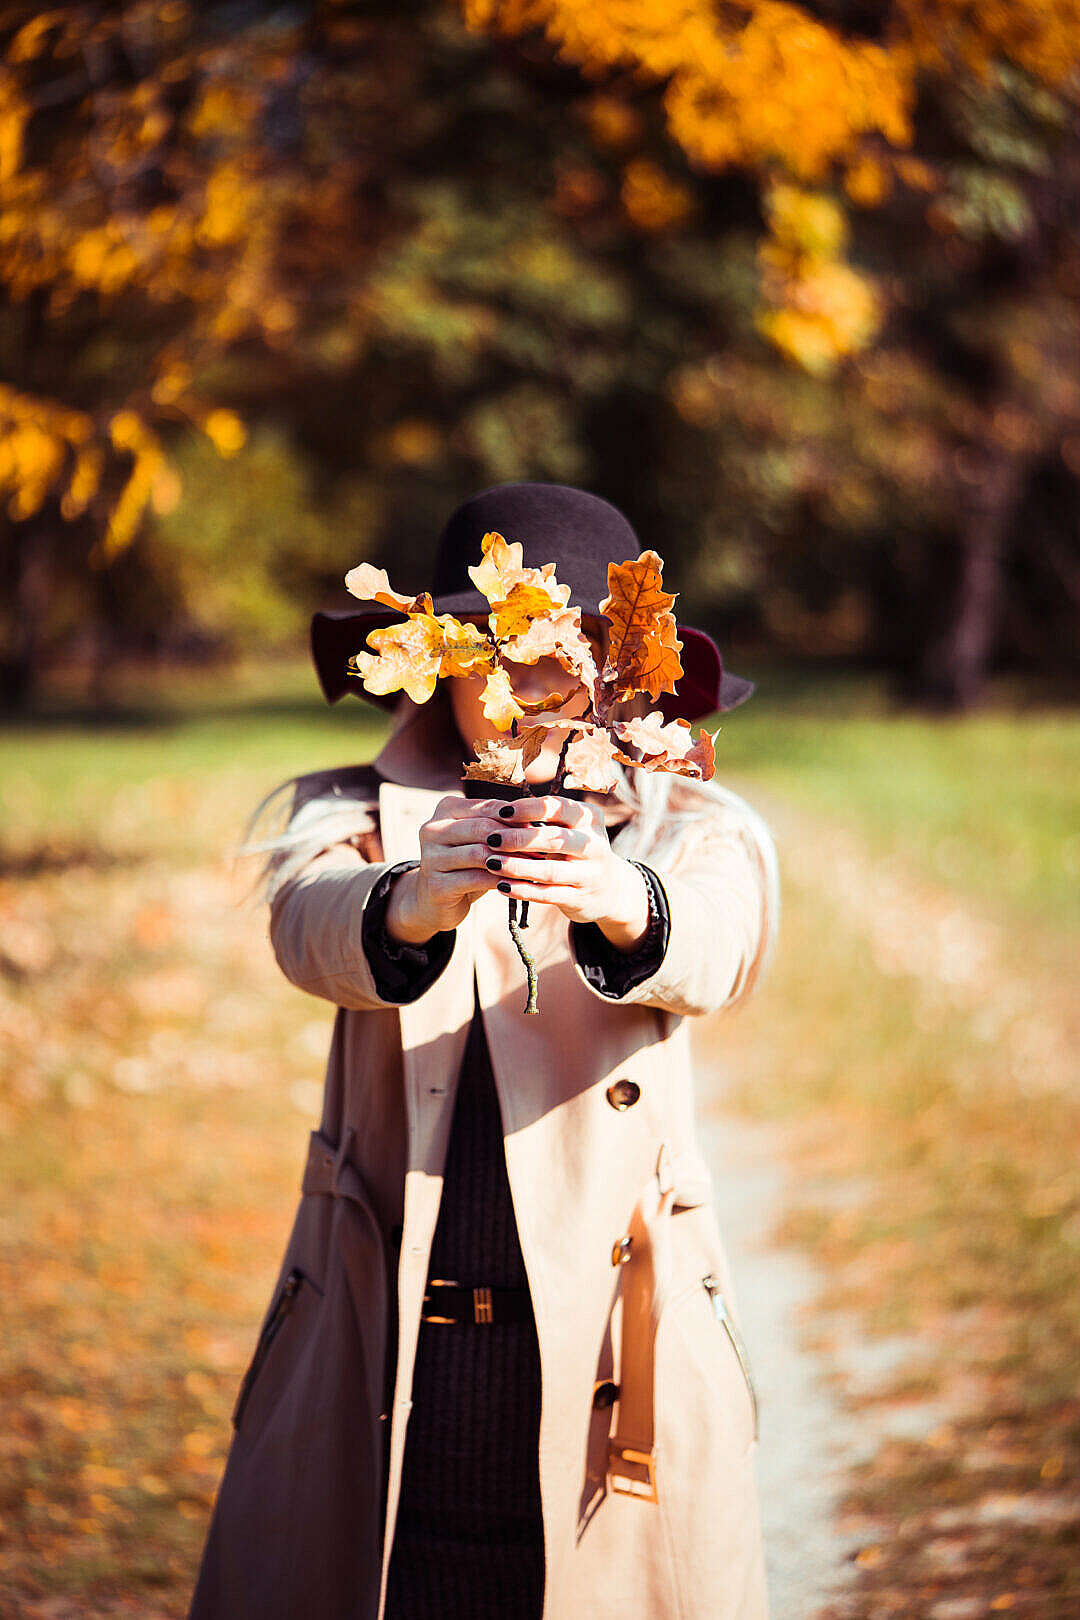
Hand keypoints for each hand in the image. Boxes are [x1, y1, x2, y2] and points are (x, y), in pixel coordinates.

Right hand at [384, 793, 531, 944]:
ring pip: (479, 854)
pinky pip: (475, 879)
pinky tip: (518, 884)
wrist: (433, 899)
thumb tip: (537, 822)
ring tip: (534, 867)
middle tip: (542, 849)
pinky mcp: (436, 884)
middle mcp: (433, 829)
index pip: (488, 806)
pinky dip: (500, 880)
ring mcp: (431, 857)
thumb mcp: (480, 840)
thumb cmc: (465, 864)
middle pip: (482, 828)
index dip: (517, 817)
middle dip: (514, 839)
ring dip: (510, 861)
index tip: (541, 829)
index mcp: (445, 809)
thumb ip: (499, 826)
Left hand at [478, 794, 651, 951]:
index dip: (529, 809)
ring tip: (491, 863)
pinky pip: (548, 894)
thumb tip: (500, 809)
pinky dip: (523, 890)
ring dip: (518, 867)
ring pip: (551, 870)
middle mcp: (594, 845)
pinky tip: (501, 886)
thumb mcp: (574, 828)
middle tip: (492, 838)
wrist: (610, 889)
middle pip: (556, 839)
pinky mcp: (580, 899)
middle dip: (521, 838)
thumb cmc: (578, 851)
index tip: (502, 811)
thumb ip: (547, 818)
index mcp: (590, 820)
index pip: (559, 808)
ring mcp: (590, 874)